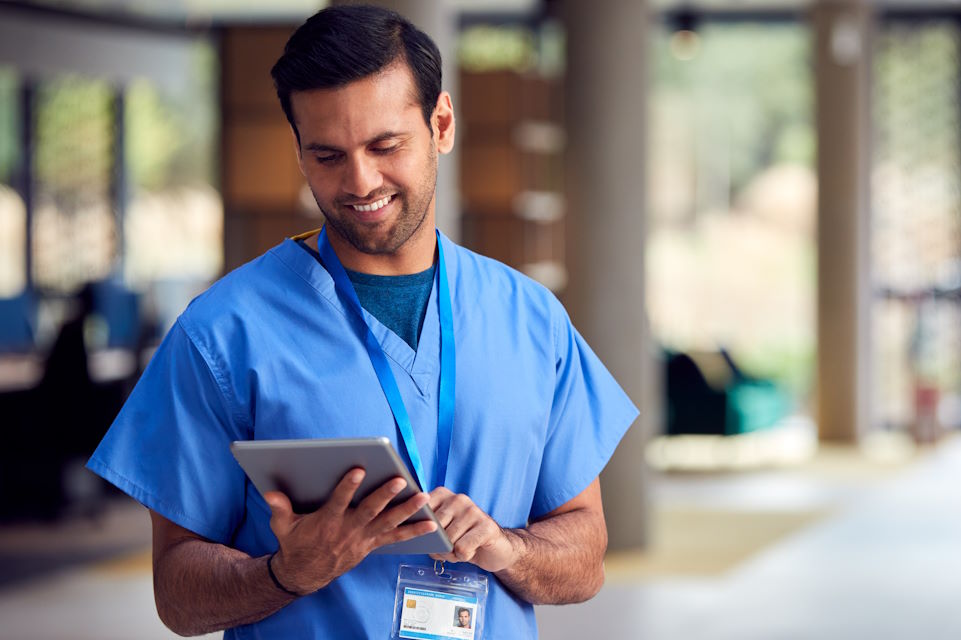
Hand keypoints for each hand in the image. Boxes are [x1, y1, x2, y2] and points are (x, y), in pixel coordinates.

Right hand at [264, 469, 437, 594]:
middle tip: (400, 479)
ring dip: (407, 510)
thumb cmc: (295, 543)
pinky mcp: (371, 545)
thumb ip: (280, 509)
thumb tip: (271, 493)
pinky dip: (414, 531)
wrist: (305, 574)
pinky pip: (396, 538)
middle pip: (370, 510)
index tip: (359, 468)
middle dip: (385, 495)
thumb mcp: (283, 527)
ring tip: (423, 497)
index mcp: (327, 522)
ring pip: (388, 522)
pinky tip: (431, 523)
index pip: (339, 501)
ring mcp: (362, 539)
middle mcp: (348, 530)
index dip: (348, 485)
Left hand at [428, 487, 520, 572]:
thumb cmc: (463, 539)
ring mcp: (473, 510)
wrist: (496, 548)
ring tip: (463, 548)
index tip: (432, 536)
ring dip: (452, 553)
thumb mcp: (441, 530)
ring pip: (447, 541)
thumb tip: (422, 538)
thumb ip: (426, 529)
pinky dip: (464, 556)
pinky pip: (462, 549)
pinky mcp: (486, 526)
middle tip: (451, 547)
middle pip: (434, 529)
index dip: (422, 531)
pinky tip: (473, 550)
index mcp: (443, 494)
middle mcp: (458, 498)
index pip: (420, 513)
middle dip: (438, 546)